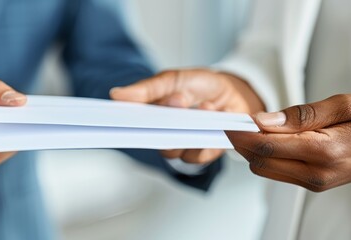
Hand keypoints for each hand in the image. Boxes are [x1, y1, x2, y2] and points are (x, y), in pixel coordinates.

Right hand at [111, 69, 264, 163]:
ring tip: (207, 106)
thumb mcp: (173, 79)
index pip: (128, 123)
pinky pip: (194, 156)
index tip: (128, 113)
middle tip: (179, 100)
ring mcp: (179, 146)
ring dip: (190, 128)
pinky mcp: (198, 155)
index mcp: (149, 114)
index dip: (124, 121)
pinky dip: (205, 140)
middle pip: (150, 138)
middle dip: (165, 120)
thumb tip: (116, 94)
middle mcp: (160, 133)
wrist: (234, 94)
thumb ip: (147, 89)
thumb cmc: (200, 85)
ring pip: (172, 149)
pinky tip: (215, 123)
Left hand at [227, 93, 350, 191]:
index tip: (227, 122)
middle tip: (238, 121)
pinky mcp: (313, 184)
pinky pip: (278, 172)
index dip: (242, 134)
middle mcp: (316, 173)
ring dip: (254, 150)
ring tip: (257, 127)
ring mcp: (314, 182)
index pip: (267, 147)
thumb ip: (301, 114)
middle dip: (244, 142)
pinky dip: (268, 156)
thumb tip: (265, 120)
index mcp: (324, 151)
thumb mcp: (343, 104)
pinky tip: (272, 139)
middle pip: (260, 162)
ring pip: (265, 170)